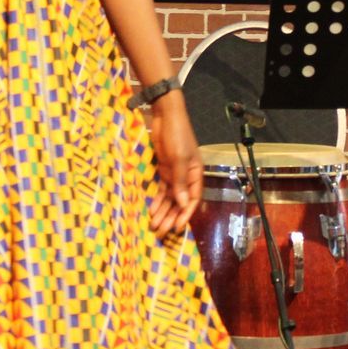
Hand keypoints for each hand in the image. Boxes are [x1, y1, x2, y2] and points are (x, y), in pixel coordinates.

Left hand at [144, 91, 201, 235]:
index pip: (192, 200)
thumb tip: (183, 205)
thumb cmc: (177, 135)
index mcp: (195, 174)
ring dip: (163, 212)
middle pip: (179, 202)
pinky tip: (152, 210)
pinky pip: (162, 190)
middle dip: (171, 217)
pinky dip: (157, 200)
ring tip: (154, 225)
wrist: (166, 116)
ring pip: (170, 198)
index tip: (177, 228)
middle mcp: (186, 177)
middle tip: (161, 232)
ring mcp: (175, 174)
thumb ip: (180, 182)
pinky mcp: (164, 170)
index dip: (185, 215)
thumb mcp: (179, 158)